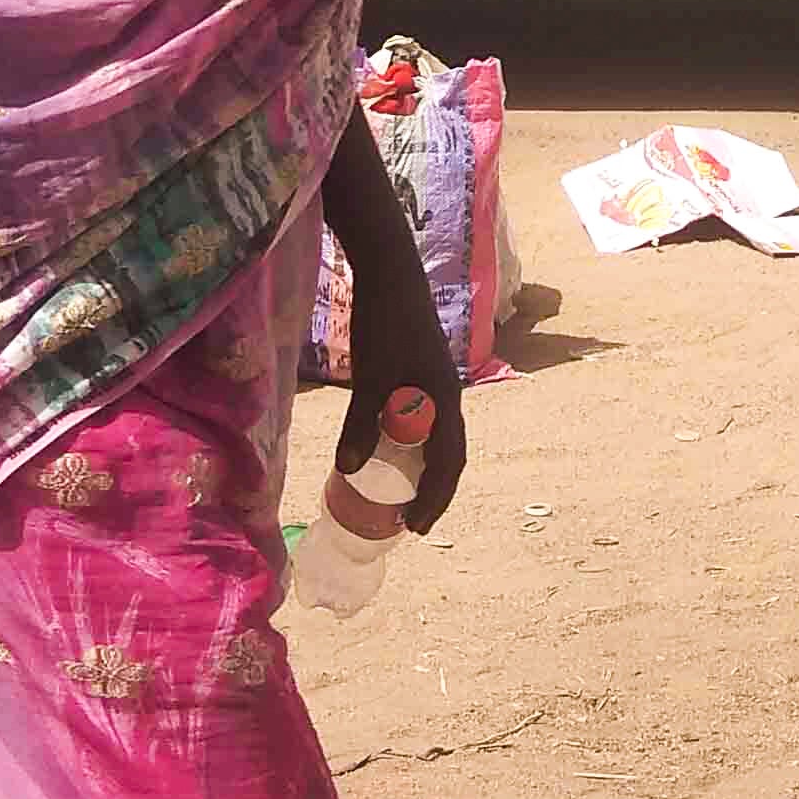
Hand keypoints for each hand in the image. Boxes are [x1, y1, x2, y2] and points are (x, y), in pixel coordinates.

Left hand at [336, 264, 467, 535]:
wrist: (390, 270)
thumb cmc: (384, 322)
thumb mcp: (370, 378)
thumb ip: (361, 424)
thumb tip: (349, 471)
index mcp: (442, 400)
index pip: (449, 462)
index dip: (436, 498)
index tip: (416, 528)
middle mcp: (446, 393)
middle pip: (449, 452)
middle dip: (434, 489)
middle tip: (411, 520)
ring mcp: (434, 380)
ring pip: (436, 435)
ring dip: (424, 466)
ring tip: (401, 491)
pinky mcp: (420, 368)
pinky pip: (423, 418)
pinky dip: (412, 441)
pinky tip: (389, 445)